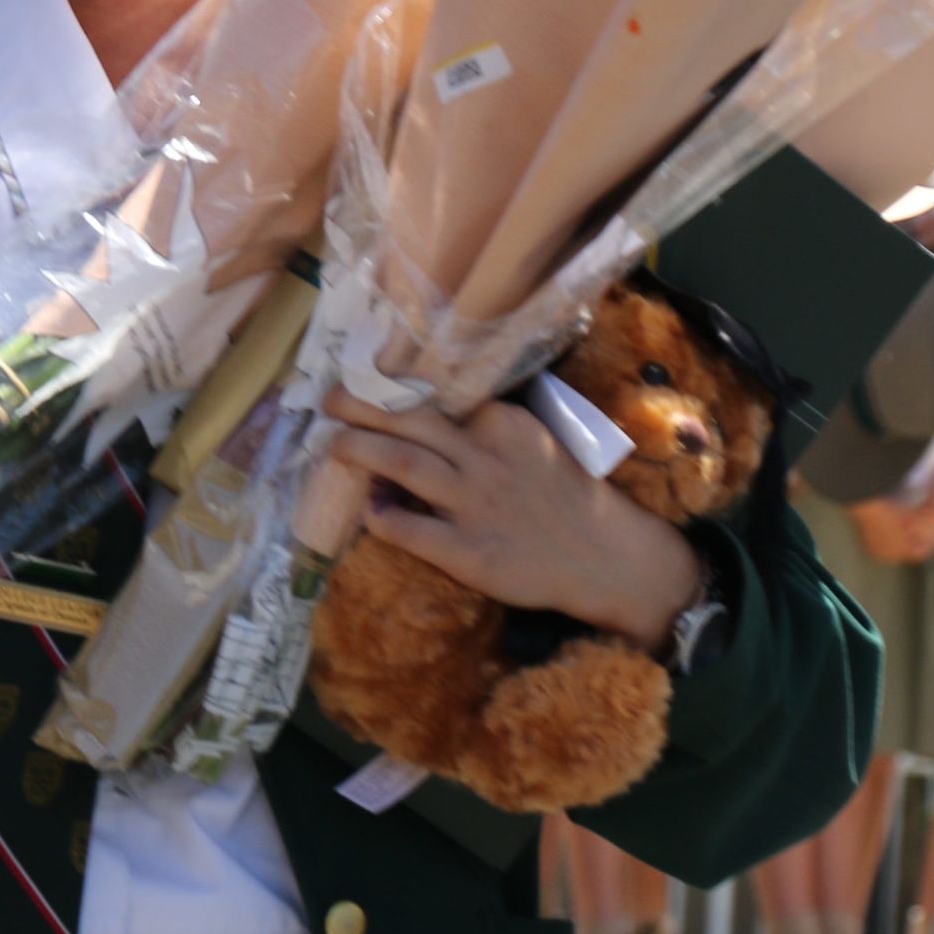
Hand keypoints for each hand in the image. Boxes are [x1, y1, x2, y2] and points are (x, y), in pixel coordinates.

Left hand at [327, 387, 699, 653]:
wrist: (605, 555)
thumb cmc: (565, 495)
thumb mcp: (533, 442)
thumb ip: (488, 427)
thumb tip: (433, 415)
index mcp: (501, 425)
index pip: (439, 396)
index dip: (397, 387)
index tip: (367, 378)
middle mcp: (483, 458)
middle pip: (409, 420)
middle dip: (361, 405)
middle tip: (328, 399)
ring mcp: (473, 504)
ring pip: (401, 463)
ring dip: (359, 448)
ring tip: (333, 443)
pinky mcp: (467, 551)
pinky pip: (409, 529)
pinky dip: (382, 517)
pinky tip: (369, 513)